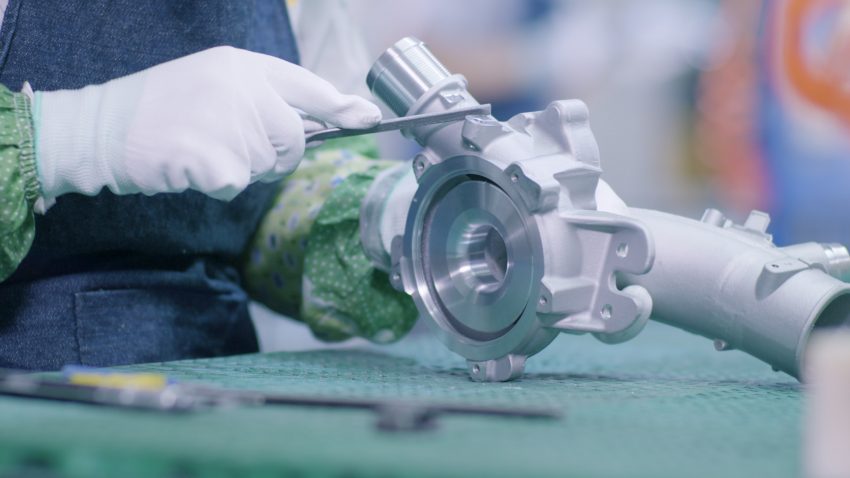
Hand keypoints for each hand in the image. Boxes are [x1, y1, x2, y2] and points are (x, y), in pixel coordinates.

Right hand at [33, 46, 381, 201]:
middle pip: (294, 138)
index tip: (368, 117)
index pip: (306, 85)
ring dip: (241, 169)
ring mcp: (229, 121)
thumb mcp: (211, 82)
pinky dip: (218, 185)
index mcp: (243, 65)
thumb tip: (311, 121)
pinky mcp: (215, 157)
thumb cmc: (158, 109)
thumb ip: (260, 97)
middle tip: (232, 147)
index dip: (341, 105)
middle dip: (274, 154)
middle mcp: (242, 87)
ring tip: (202, 147)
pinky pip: (238, 184)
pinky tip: (191, 166)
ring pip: (266, 165)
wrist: (100, 127)